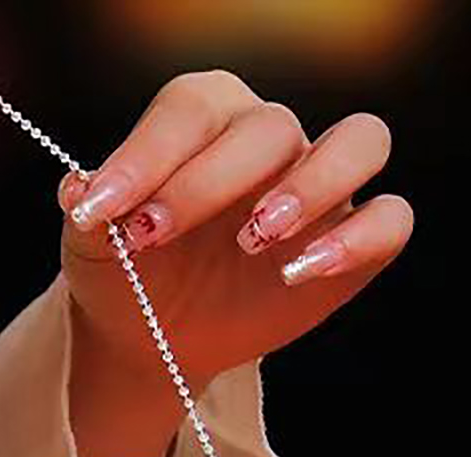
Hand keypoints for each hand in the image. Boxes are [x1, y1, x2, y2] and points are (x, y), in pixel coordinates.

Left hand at [59, 70, 412, 456]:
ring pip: (361, 141)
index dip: (150, 153)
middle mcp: (270, 137)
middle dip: (211, 181)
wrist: (153, 336)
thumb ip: (88, 212)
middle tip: (158, 236)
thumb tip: (80, 191)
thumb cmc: (126, 272)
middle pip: (271, 127)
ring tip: (255, 240)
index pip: (192, 107)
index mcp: (204, 118)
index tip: (104, 210)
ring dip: (312, 186)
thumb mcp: (91, 246)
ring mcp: (319, 185)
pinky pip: (390, 218)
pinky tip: (300, 273)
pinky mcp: (352, 240)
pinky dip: (358, 238)